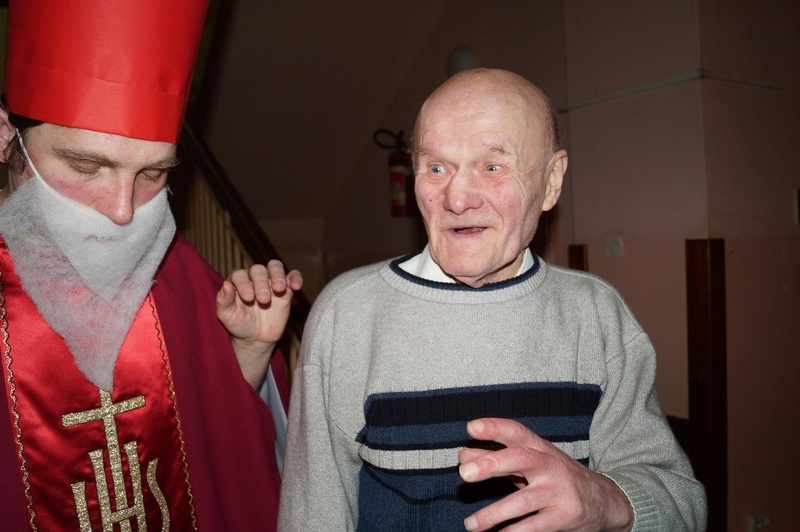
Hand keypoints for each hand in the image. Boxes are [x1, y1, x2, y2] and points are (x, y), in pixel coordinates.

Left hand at [216, 260, 302, 388]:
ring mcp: (270, 283)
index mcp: (238, 282)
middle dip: (261, 283)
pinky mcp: (286, 290)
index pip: (239, 274)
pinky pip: (292, 277)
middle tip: (263, 300)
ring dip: (278, 275)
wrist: (256, 338)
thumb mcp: (227, 316)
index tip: (248, 298)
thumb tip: (226, 284)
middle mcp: (254, 278)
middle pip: (258, 270)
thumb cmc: (239, 324)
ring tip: (279, 289)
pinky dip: (296, 277)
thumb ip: (223, 301)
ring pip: (275, 267)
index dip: (243, 283)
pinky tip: (296, 286)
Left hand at [458, 418, 632, 530]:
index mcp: (539, 448)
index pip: (516, 432)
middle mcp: (549, 465)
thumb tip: (463, 455)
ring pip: (524, 501)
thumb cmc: (556, 476)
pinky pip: (537, 526)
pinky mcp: (565, 516)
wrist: (604, 499)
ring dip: (494, 513)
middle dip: (492, 464)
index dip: (494, 428)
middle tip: (465, 473)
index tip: (471, 428)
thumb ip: (497, 457)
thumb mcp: (530, 461)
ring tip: (470, 524)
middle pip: (521, 459)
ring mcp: (559, 491)